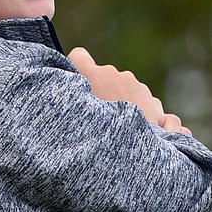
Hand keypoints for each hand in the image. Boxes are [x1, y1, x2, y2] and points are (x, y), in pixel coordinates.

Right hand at [67, 47, 190, 134]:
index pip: (78, 56)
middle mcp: (115, 74)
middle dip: (102, 91)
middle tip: (97, 116)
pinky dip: (136, 112)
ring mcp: (136, 85)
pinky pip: (139, 100)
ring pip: (123, 89)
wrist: (136, 156)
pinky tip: (132, 132)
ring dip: (120, 102)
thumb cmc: (98, 136)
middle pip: (103, 76)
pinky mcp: (152, 100)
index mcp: (92, 75)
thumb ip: (73, 98)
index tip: (75, 78)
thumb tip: (59, 93)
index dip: (76, 66)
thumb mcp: (75, 117)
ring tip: (116, 128)